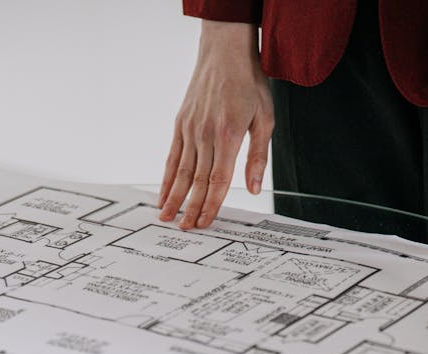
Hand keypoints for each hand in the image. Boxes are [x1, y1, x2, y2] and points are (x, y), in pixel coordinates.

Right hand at [158, 20, 273, 230]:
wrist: (225, 50)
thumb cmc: (249, 82)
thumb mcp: (265, 118)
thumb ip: (258, 157)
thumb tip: (253, 188)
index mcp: (229, 135)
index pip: (219, 179)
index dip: (212, 205)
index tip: (205, 223)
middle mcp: (206, 134)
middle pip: (198, 181)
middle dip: (191, 208)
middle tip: (185, 229)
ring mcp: (191, 129)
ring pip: (182, 171)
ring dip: (174, 197)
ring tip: (167, 218)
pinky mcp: (181, 123)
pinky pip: (173, 156)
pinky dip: (167, 177)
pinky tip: (163, 193)